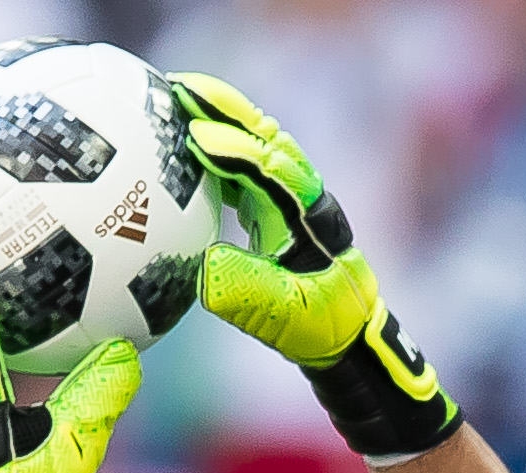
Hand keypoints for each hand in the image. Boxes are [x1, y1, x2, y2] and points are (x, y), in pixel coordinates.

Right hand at [169, 73, 462, 461]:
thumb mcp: (287, 320)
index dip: (235, 151)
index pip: (271, 173)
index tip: (196, 135)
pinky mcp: (276, 206)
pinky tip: (182, 139)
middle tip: (181, 87)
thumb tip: (205, 269)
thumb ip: (249, 294)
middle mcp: (303, 197)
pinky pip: (245, 163)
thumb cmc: (322, 329)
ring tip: (177, 96)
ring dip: (221, 117)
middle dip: (226, 110)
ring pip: (257, 143)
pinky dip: (217, 145)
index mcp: (308, 220)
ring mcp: (291, 198)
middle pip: (266, 139)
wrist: (349, 333)